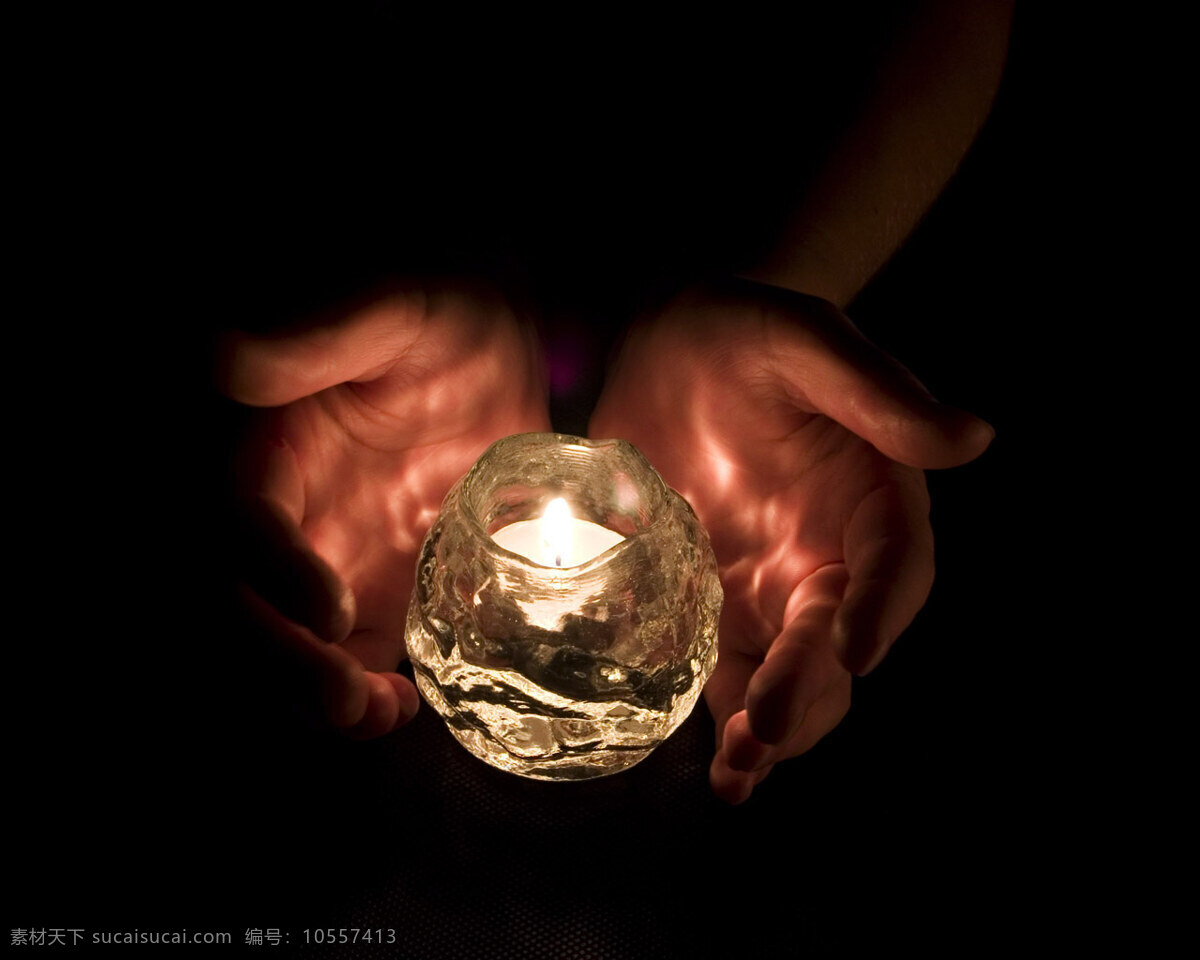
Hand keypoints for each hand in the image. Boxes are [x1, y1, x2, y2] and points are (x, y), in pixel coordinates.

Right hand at [219, 278, 551, 737]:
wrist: (503, 358)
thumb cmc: (441, 320)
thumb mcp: (392, 311)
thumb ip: (322, 336)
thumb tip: (229, 359)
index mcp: (270, 455)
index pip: (239, 522)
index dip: (272, 569)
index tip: (330, 608)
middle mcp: (288, 522)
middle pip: (245, 608)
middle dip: (282, 661)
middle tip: (342, 697)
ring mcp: (331, 564)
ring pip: (292, 648)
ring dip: (319, 696)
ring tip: (374, 716)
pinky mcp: (378, 592)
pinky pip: (354, 658)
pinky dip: (367, 696)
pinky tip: (404, 708)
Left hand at [589, 279, 991, 801]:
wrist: (665, 346)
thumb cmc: (742, 331)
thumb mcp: (803, 340)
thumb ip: (874, 389)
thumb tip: (972, 438)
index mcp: (872, 496)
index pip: (895, 562)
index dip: (881, 606)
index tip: (852, 647)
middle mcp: (833, 554)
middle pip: (840, 636)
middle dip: (812, 687)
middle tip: (771, 728)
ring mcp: (773, 586)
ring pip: (789, 672)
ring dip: (771, 726)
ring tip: (742, 772)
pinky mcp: (717, 601)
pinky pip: (724, 667)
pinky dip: (719, 715)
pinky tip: (711, 760)